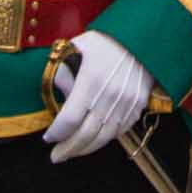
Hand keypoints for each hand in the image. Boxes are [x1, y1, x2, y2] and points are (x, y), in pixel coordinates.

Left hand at [42, 28, 155, 160]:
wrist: (144, 36)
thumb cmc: (107, 39)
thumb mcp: (78, 46)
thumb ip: (63, 69)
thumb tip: (56, 91)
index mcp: (91, 80)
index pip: (69, 118)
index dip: (56, 133)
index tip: (48, 138)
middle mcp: (110, 95)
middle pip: (86, 134)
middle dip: (68, 149)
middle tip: (56, 156)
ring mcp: (127, 102)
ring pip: (104, 137)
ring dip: (86, 149)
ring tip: (72, 152)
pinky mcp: (138, 105)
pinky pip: (120, 130)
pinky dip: (105, 138)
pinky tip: (94, 140)